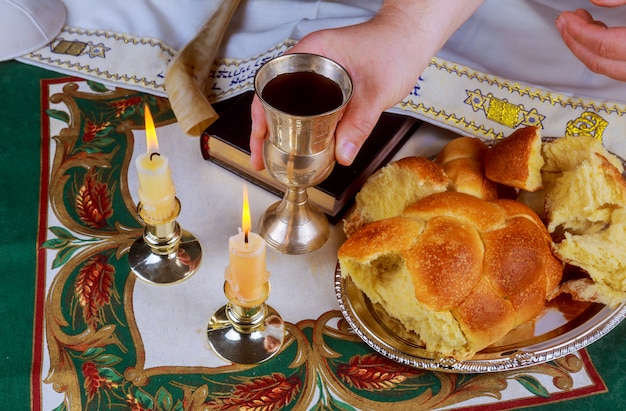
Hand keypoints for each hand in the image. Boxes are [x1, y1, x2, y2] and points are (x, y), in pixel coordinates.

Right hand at [250, 0, 482, 169]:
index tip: (258, 138)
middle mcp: (309, 60)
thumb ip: (359, 124)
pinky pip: (307, 103)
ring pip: (290, 102)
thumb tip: (343, 156)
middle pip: (274, 96)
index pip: (271, 85)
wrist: (412, 37)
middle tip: (261, 155)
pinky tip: (302, 140)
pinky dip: (300, 122)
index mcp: (311, 54)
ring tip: (275, 153)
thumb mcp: (376, 92)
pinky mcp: (329, 80)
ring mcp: (317, 70)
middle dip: (264, 127)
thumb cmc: (395, 49)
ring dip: (280, 126)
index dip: (259, 114)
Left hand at [556, 1, 625, 81]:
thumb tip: (596, 0)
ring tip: (577, 25)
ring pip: (605, 67)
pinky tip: (598, 34)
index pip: (602, 45)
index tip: (566, 18)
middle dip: (576, 41)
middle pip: (598, 61)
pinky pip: (615, 66)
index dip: (579, 31)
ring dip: (587, 47)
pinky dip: (601, 52)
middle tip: (563, 23)